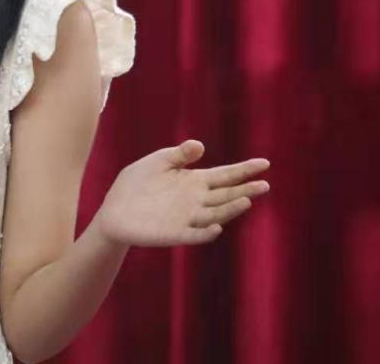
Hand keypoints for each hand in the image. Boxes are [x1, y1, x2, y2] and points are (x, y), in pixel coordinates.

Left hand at [93, 140, 270, 246]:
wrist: (115, 210)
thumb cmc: (137, 184)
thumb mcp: (157, 162)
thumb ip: (178, 155)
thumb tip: (200, 145)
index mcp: (194, 181)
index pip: (224, 175)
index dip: (244, 170)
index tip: (264, 164)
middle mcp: (196, 200)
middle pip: (226, 195)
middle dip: (245, 189)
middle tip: (264, 184)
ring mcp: (188, 218)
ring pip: (215, 214)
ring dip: (230, 209)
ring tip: (245, 200)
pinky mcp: (175, 233)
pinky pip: (195, 235)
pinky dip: (206, 232)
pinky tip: (216, 226)